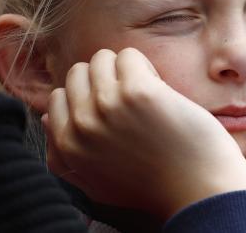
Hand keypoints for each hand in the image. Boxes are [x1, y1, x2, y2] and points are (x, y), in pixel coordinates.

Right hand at [43, 48, 245, 218]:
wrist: (197, 190)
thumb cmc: (152, 187)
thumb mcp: (95, 182)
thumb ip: (64, 155)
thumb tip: (48, 118)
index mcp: (68, 146)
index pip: (58, 98)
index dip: (87, 97)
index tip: (113, 110)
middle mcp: (82, 124)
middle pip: (79, 73)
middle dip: (104, 79)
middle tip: (131, 100)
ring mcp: (108, 105)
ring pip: (102, 58)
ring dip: (126, 70)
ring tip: (146, 94)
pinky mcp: (138, 92)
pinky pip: (129, 56)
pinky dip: (146, 67)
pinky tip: (160, 90)